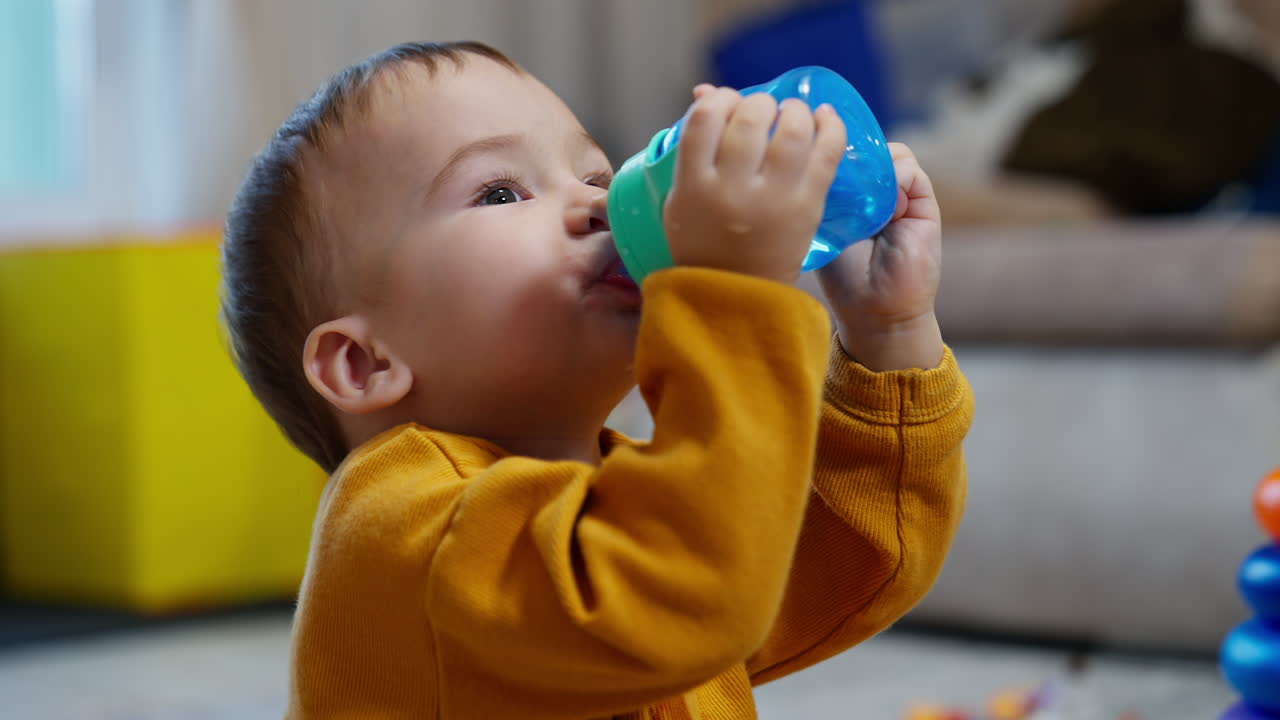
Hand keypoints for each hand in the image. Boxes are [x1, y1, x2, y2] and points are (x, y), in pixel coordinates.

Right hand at [663, 84, 846, 284]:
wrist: (737, 296)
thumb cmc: (706, 243)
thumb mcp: (683, 200)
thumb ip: (694, 149)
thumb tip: (707, 91)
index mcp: (693, 186)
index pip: (704, 118)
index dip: (719, 99)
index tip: (727, 104)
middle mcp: (732, 189)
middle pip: (750, 118)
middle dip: (760, 103)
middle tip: (764, 111)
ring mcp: (772, 198)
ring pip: (792, 129)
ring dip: (795, 110)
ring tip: (793, 115)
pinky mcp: (807, 207)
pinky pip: (827, 153)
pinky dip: (832, 127)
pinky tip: (827, 118)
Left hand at [816, 143, 944, 370]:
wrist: (877, 310)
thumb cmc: (844, 278)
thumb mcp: (826, 228)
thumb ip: (829, 193)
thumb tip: (825, 153)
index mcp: (850, 196)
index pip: (843, 156)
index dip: (831, 147)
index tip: (816, 145)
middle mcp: (874, 192)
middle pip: (865, 150)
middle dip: (851, 152)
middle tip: (836, 165)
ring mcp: (900, 195)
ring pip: (888, 153)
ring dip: (874, 167)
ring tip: (862, 199)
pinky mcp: (923, 202)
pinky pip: (910, 168)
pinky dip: (895, 176)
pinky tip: (885, 205)